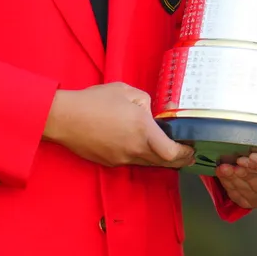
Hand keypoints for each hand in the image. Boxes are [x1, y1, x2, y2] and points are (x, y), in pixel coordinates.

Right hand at [43, 82, 194, 167]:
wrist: (65, 118)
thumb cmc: (94, 101)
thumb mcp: (126, 91)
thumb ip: (146, 102)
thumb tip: (151, 114)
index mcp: (142, 129)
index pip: (171, 153)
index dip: (184, 154)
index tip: (191, 149)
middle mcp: (134, 148)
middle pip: (163, 163)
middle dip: (179, 160)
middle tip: (187, 153)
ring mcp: (121, 158)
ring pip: (148, 164)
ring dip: (160, 159)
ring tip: (166, 149)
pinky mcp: (110, 162)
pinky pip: (132, 162)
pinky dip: (142, 156)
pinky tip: (140, 146)